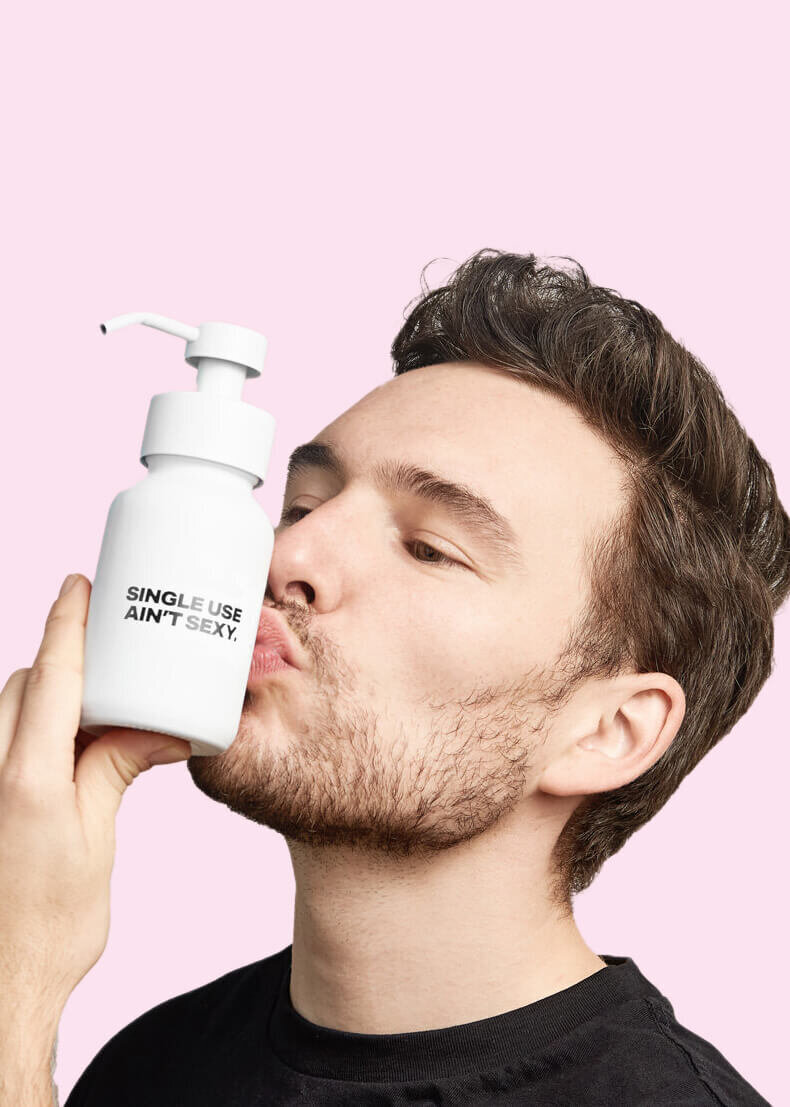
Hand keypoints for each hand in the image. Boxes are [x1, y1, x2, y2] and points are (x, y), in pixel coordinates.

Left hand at [0, 573, 190, 1020]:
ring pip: (7, 711)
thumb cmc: (50, 926)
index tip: (78, 585)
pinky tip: (66, 747)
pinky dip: (32, 726)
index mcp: (27, 779)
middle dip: (62, 660)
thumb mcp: (97, 840)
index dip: (66, 625)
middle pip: (23, 686)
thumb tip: (163, 728)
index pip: (50, 680)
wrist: (0, 985)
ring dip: (45, 695)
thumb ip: (117, 770)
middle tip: (108, 650)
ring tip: (95, 704)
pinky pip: (2, 740)